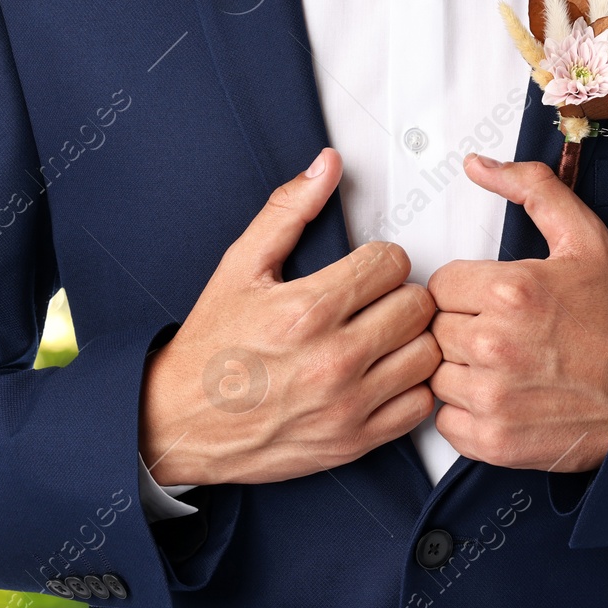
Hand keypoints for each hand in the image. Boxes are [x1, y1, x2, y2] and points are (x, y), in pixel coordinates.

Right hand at [139, 148, 438, 485]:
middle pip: (418, 306)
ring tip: (384, 336)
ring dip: (412, 341)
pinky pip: (419, 406)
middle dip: (399, 295)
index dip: (381, 259)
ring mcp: (347, 405)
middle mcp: (333, 360)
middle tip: (376, 301)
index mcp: (307, 310)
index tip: (366, 270)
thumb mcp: (239, 267)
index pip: (392, 262)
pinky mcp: (354, 441)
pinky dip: (410, 388)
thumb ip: (288, 211)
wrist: (180, 423)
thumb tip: (326, 166)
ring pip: (428, 356)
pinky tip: (384, 374)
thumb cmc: (210, 346)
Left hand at [426, 154, 607, 473]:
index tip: (495, 302)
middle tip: (504, 335)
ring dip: (461, 372)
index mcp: (510, 291)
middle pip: (435, 329)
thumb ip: (530, 189)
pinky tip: (503, 398)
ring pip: (436, 375)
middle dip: (463, 328)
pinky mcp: (493, 441)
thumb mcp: (584, 239)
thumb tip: (478, 165)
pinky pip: (445, 420)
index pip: (440, 286)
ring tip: (505, 367)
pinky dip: (466, 414)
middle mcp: (495, 344)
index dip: (466, 293)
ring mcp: (492, 397)